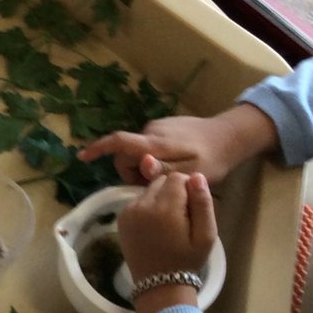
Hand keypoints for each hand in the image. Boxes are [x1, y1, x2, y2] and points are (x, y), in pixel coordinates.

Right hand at [79, 106, 279, 185]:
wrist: (231, 136)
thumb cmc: (213, 160)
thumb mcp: (191, 174)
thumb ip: (164, 171)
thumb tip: (141, 164)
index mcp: (155, 143)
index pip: (119, 142)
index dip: (98, 149)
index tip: (81, 157)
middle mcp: (151, 130)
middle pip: (127, 154)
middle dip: (133, 172)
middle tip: (154, 186)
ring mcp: (158, 126)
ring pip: (138, 151)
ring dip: (145, 166)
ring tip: (168, 176)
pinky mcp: (165, 126)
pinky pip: (149, 144)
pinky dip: (153, 157)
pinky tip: (173, 163)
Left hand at [117, 171, 216, 284]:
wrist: (158, 284)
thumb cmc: (187, 260)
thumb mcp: (206, 235)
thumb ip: (203, 203)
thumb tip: (196, 176)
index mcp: (165, 209)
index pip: (178, 177)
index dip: (189, 189)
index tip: (192, 208)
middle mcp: (142, 205)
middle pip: (161, 181)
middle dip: (174, 192)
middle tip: (181, 216)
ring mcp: (128, 211)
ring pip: (149, 189)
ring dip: (160, 198)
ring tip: (168, 222)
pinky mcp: (121, 217)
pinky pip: (138, 200)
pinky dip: (148, 206)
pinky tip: (155, 226)